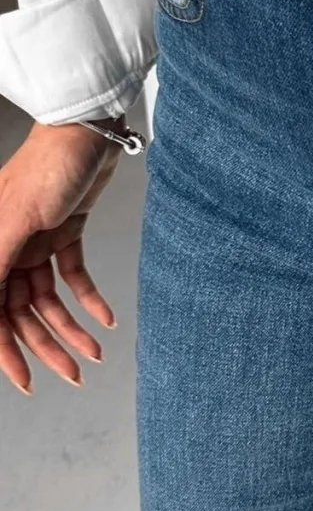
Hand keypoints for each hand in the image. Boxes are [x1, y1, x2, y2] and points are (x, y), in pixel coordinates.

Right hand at [0, 116, 122, 393]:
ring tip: (96, 353)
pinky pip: (73, 276)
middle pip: (22, 311)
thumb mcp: (18, 218)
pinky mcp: (64, 233)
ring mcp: (35, 242)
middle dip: (47, 346)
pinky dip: (89, 299)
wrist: (88, 130)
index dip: (5, 350)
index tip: (25, 381)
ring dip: (72, 328)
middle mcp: (7, 248)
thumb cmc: (49, 165)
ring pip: (49, 299)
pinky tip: (105, 319)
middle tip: (75, 375)